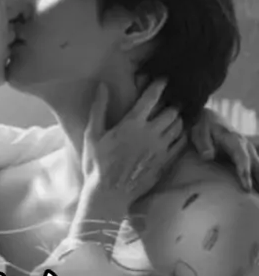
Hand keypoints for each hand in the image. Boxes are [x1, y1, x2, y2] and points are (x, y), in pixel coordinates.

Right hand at [82, 79, 185, 204]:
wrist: (108, 195)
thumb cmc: (97, 165)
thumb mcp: (93, 136)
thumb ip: (99, 109)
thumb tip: (103, 86)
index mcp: (132, 124)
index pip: (151, 97)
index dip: (159, 85)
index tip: (163, 80)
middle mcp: (151, 133)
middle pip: (171, 111)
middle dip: (171, 104)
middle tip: (169, 101)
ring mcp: (160, 148)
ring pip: (179, 126)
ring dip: (177, 119)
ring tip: (174, 116)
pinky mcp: (165, 162)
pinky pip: (181, 144)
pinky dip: (182, 135)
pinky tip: (178, 134)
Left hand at [190, 108, 258, 191]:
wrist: (209, 118)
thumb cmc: (203, 127)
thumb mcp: (199, 133)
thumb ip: (203, 145)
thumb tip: (208, 157)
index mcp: (234, 139)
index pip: (242, 158)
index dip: (245, 173)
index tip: (247, 188)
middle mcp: (244, 144)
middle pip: (255, 163)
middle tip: (257, 195)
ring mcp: (247, 148)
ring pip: (258, 164)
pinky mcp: (246, 152)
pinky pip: (255, 165)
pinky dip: (258, 175)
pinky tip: (257, 188)